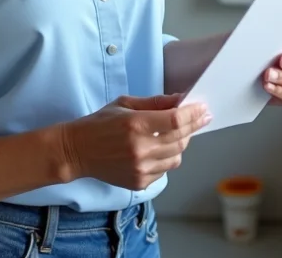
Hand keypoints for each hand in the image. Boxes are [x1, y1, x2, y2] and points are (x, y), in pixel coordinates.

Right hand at [57, 94, 211, 190]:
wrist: (77, 151)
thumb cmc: (100, 123)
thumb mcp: (125, 104)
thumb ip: (154, 102)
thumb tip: (180, 99)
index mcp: (136, 124)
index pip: (176, 120)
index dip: (193, 114)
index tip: (203, 109)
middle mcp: (140, 148)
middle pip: (181, 139)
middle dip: (193, 127)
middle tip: (199, 118)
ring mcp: (141, 168)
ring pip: (177, 156)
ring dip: (181, 143)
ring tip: (174, 134)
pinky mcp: (139, 182)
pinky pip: (165, 170)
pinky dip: (167, 158)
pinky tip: (157, 150)